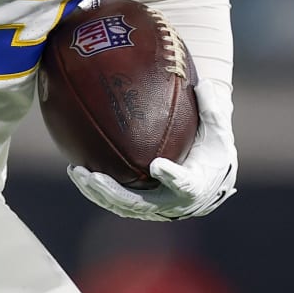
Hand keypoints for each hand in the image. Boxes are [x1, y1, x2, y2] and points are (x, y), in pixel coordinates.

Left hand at [67, 78, 237, 220]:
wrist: (210, 184)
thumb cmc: (213, 154)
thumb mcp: (218, 133)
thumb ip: (212, 111)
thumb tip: (205, 83)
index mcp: (196, 186)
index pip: (184, 184)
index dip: (171, 177)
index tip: (157, 167)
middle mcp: (172, 204)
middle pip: (140, 204)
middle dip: (114, 192)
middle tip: (94, 176)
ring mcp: (154, 209)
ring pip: (121, 205)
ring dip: (97, 192)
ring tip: (76, 172)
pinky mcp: (140, 208)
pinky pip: (114, 201)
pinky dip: (95, 190)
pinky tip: (75, 171)